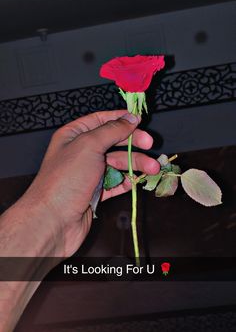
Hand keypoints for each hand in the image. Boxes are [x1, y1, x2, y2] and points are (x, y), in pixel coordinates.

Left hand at [26, 110, 159, 256]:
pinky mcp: (95, 193)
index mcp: (74, 135)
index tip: (139, 120)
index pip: (100, 120)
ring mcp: (88, 173)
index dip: (120, 119)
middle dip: (133, 143)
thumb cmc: (65, 179)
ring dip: (136, 164)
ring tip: (153, 169)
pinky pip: (116, 183)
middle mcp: (81, 152)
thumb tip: (130, 118)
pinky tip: (136, 181)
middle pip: (113, 142)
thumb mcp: (89, 145)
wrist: (52, 221)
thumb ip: (112, 130)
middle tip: (150, 144)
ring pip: (118, 164)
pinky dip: (127, 182)